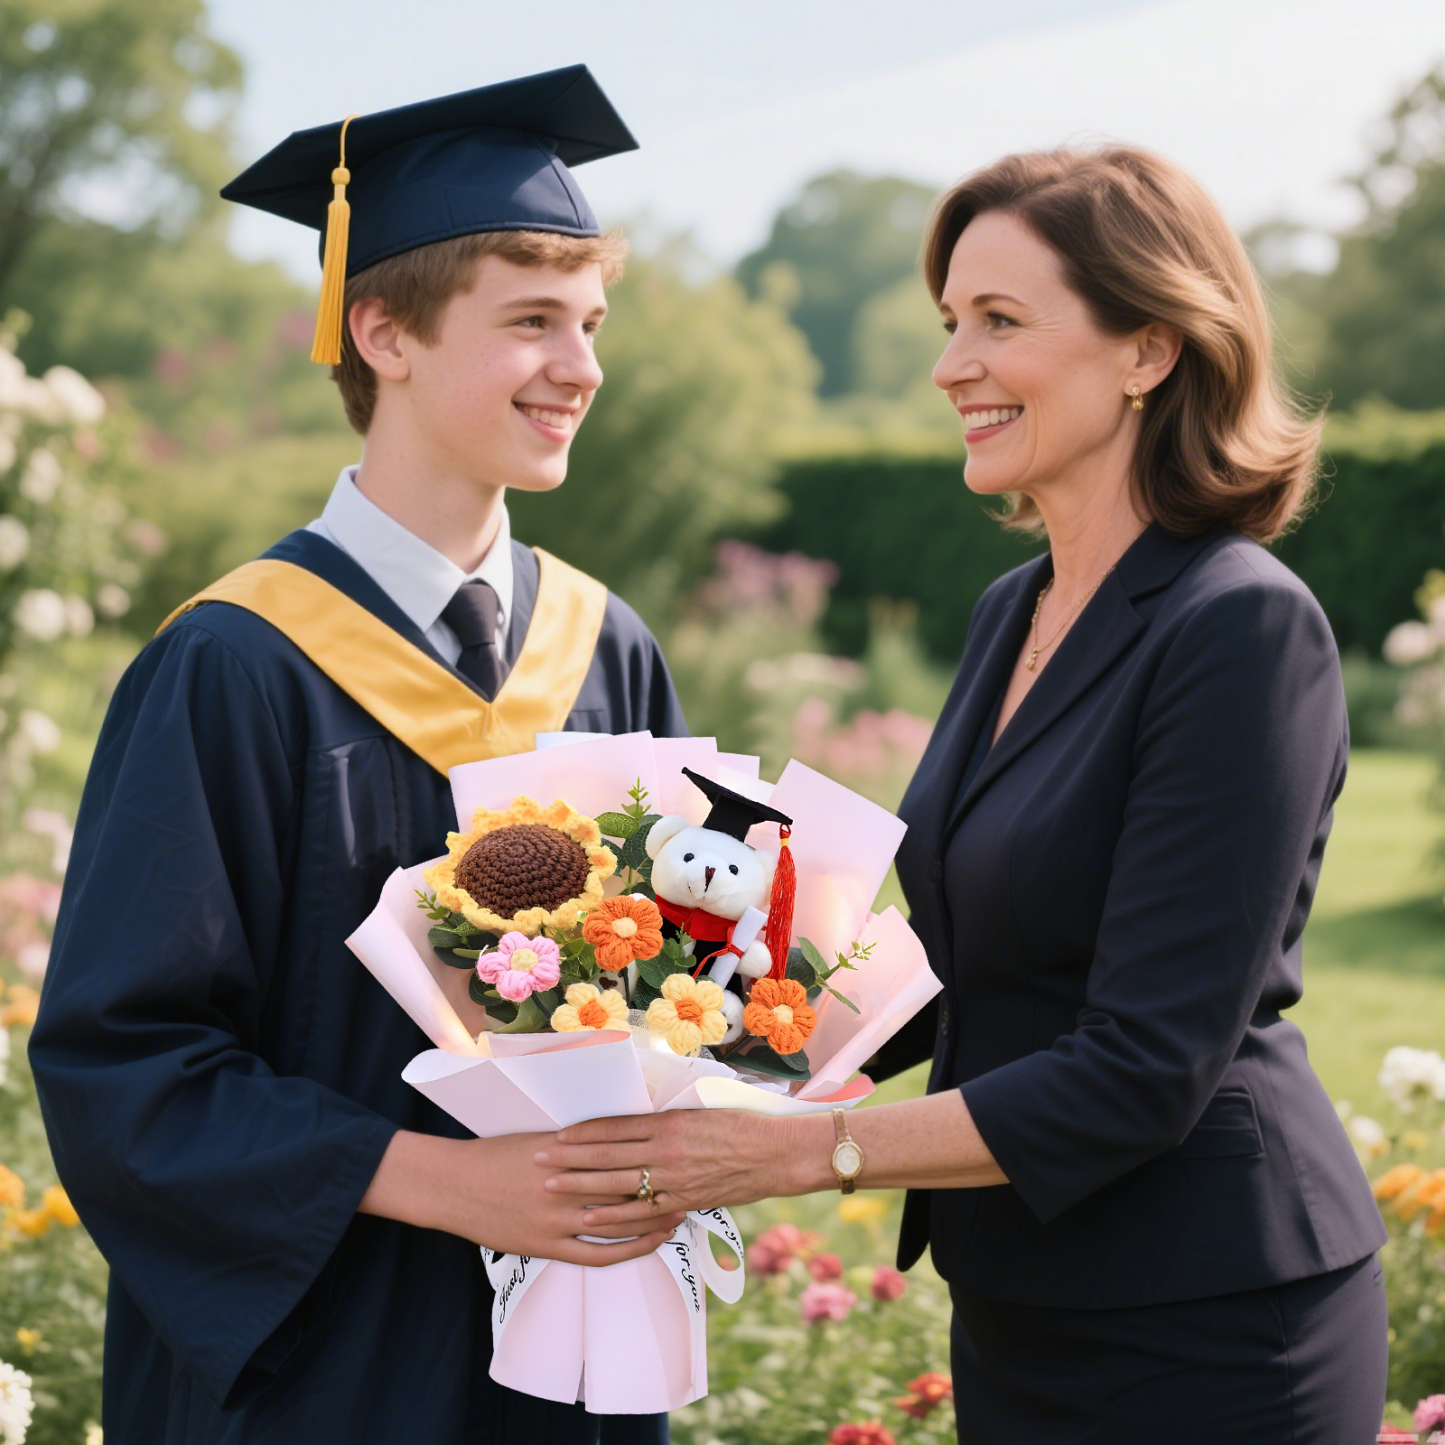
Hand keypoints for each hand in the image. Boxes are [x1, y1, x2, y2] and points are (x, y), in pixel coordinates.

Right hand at [359, 1129, 684, 1266]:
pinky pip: (595, 1255)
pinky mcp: (546, 1246)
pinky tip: (646, 1246)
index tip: (678, 1154)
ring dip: (652, 1221)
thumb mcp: (539, 1138)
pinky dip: (625, 1251)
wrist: (454, 1184)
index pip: (620, 1154)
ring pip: (617, 1224)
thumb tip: (614, 1137)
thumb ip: (577, 1142)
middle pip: (626, 1188)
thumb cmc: (496, 1154)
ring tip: (678, 1215)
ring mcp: (557, 1219)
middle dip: (661, 1189)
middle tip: (692, 1185)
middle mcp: (566, 1185)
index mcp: (566, 1152)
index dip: (652, 1157)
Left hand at [533, 1108, 817, 1230]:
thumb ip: (665, 1117)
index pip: (615, 1127)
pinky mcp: (685, 1202)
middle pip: (607, 1155)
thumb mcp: (700, 1108)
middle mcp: (667, 1150)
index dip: (582, 1132)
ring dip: (580, 1187)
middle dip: (568, 1159)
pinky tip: (589, 1219)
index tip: (557, 1134)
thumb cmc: (741, 1123)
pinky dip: (613, 1217)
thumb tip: (634, 1120)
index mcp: (669, 1122)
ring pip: (617, 1184)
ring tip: (551, 1187)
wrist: (777, 1153)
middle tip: (537, 1160)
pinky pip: (642, 1213)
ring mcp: (674, 1179)